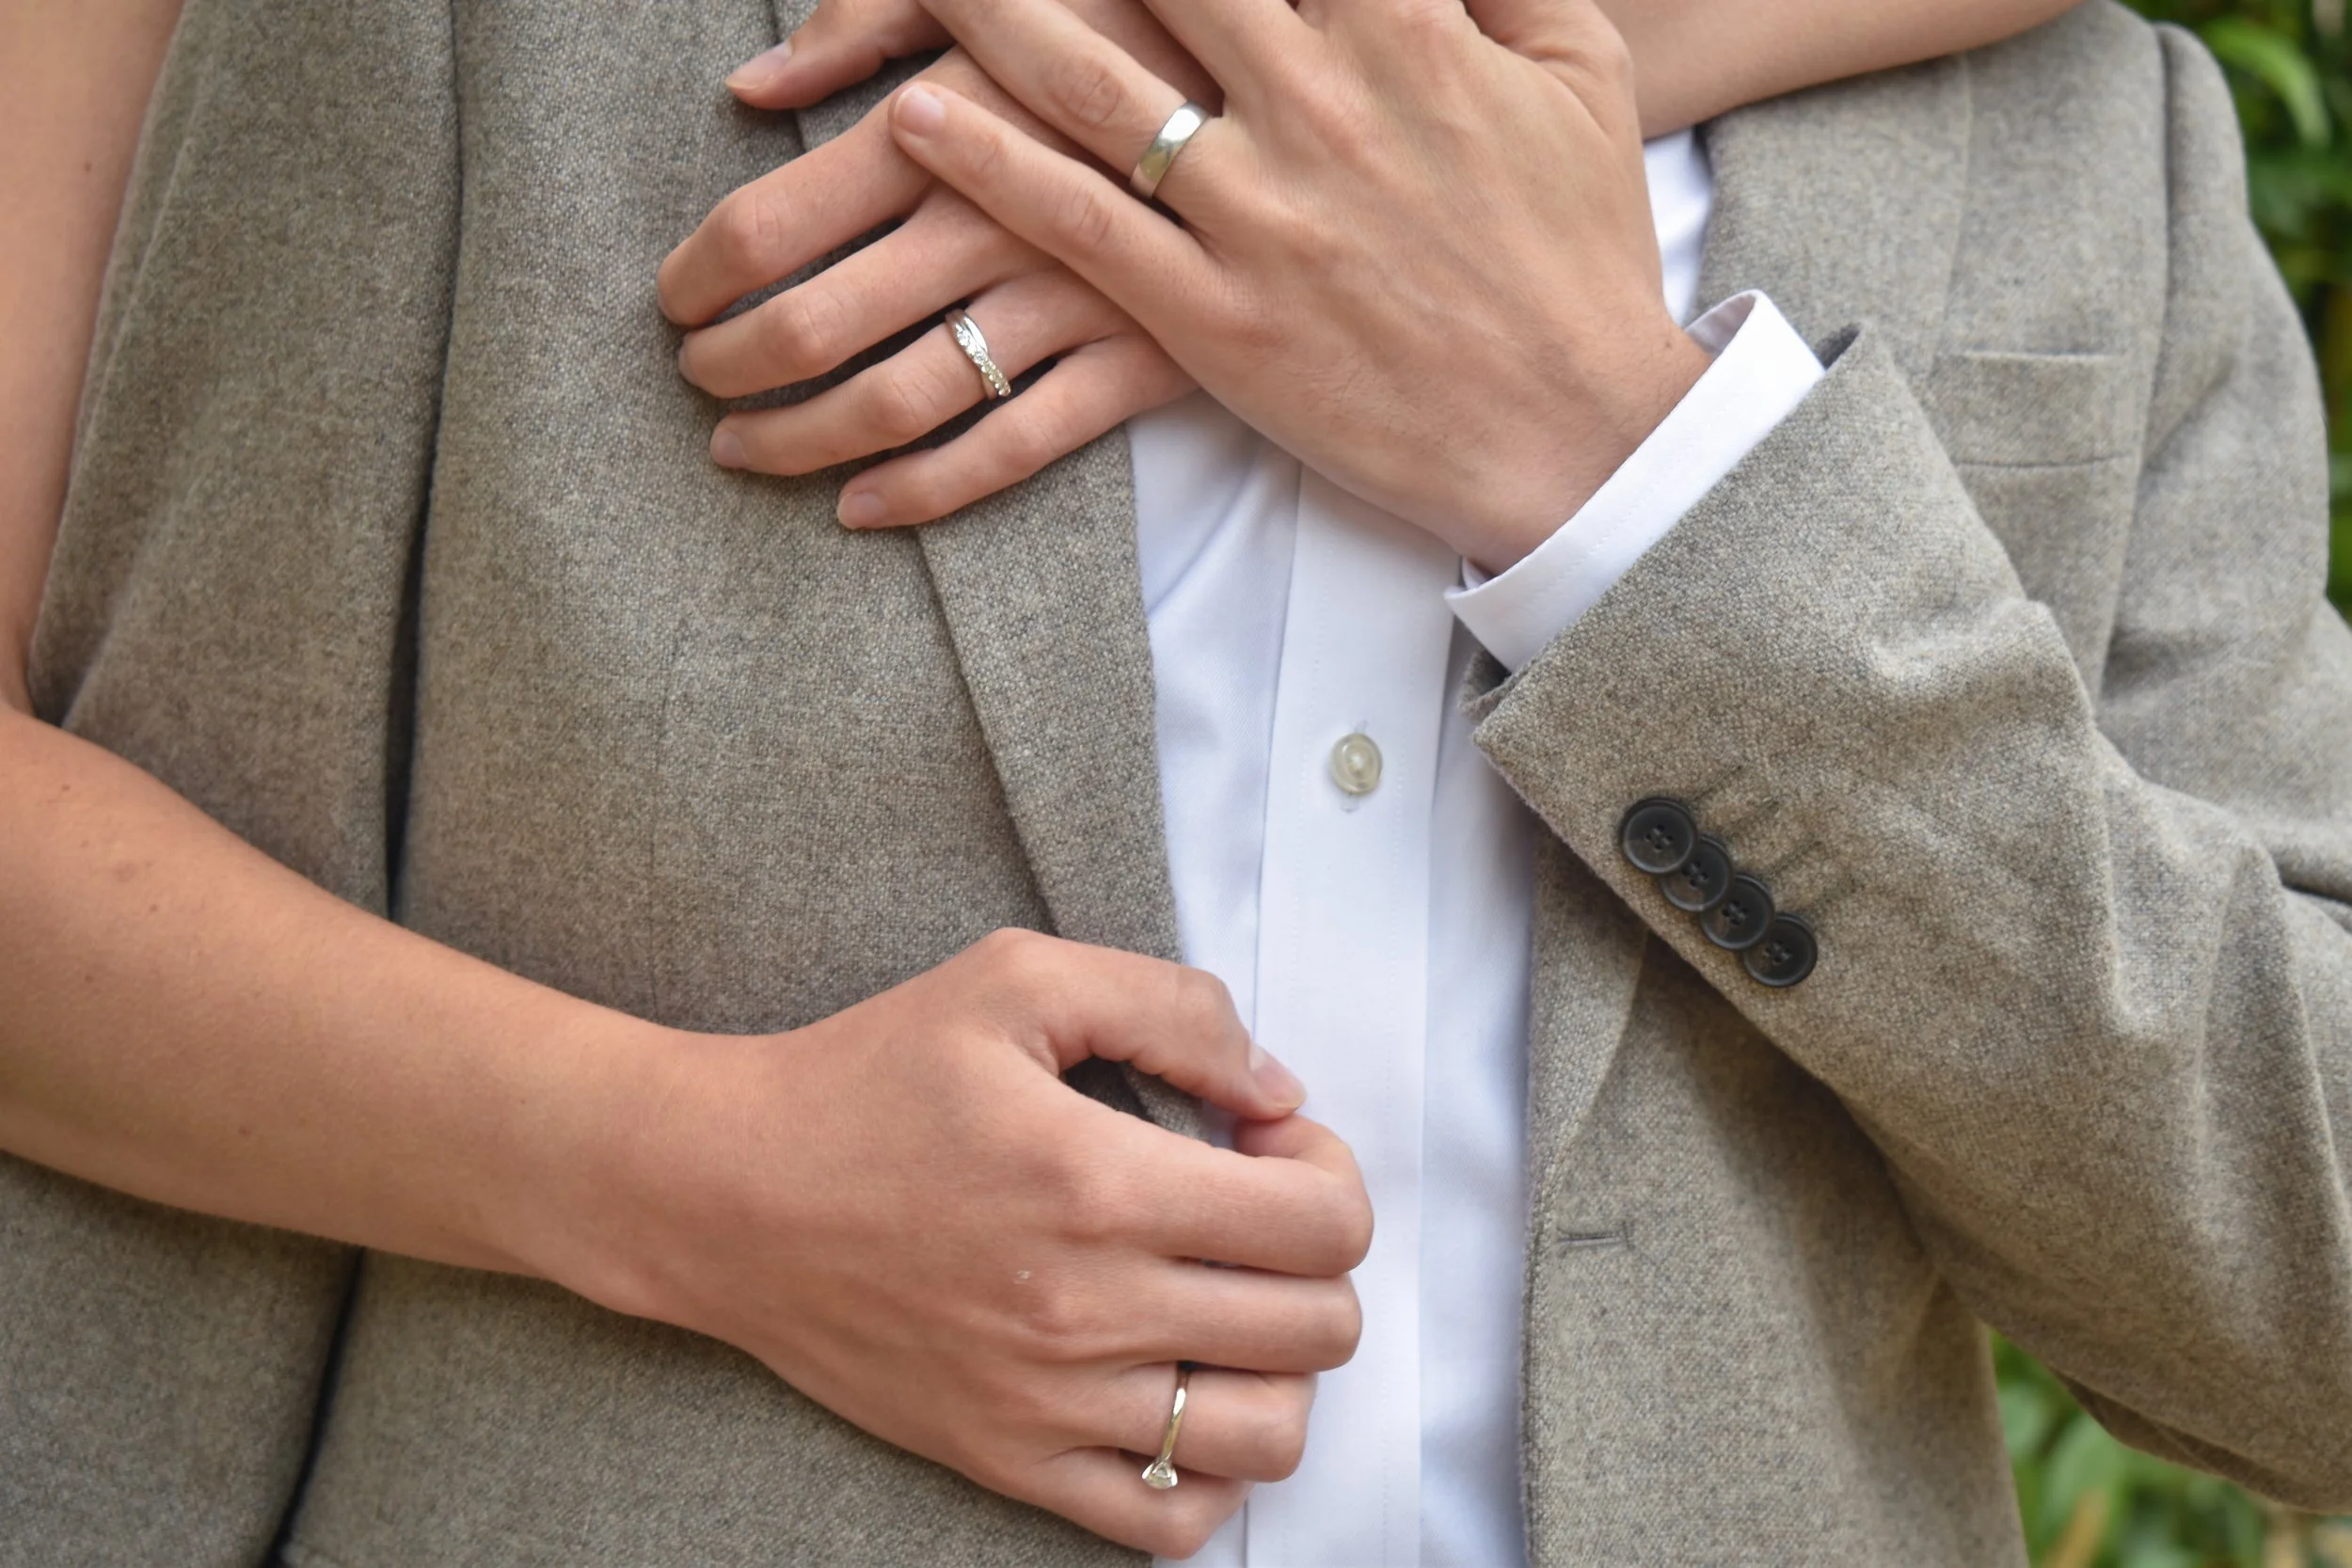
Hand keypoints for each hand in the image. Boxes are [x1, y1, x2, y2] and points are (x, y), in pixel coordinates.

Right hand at [563, 930, 1370, 1558]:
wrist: (724, 1194)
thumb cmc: (866, 1077)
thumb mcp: (1015, 980)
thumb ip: (1171, 1009)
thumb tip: (1277, 1088)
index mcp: (1101, 1182)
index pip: (1323, 1223)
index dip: (1329, 1175)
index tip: (1268, 1149)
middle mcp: (1088, 1307)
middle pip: (1320, 1329)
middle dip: (1318, 1262)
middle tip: (1249, 1217)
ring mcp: (1050, 1402)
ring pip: (1268, 1436)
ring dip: (1282, 1369)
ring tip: (1226, 1309)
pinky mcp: (1007, 1460)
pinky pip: (1169, 1522)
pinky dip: (1209, 1470)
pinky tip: (1178, 1392)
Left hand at [657, 0, 1208, 527]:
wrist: (1305, 91)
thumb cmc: (1137, 16)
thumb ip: (865, 19)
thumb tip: (754, 87)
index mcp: (942, 126)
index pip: (771, 221)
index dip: (701, 272)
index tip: (673, 297)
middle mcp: (988, 226)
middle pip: (814, 325)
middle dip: (732, 367)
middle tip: (697, 379)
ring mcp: (1064, 303)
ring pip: (898, 402)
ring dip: (801, 439)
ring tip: (749, 449)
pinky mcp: (1137, 362)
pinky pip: (1012, 448)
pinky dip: (924, 492)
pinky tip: (863, 507)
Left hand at [881, 0, 1711, 571]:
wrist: (1577, 429)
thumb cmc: (1577, 254)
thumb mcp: (1576, 75)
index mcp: (1406, 32)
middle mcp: (1317, 106)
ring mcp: (1259, 216)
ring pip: (1086, 87)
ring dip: (983, 15)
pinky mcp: (1217, 321)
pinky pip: (1081, 228)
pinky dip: (990, 167)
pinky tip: (915, 117)